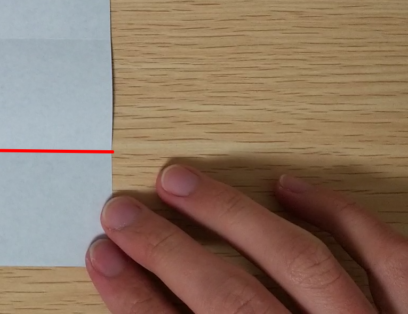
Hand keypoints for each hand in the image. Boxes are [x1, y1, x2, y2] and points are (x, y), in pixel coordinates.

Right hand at [87, 165, 407, 312]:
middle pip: (230, 299)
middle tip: (121, 214)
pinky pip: (387, 255)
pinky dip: (337, 214)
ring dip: (232, 216)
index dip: (134, 299)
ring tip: (181, 182)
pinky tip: (289, 187)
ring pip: (300, 261)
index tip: (102, 261)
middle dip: (166, 250)